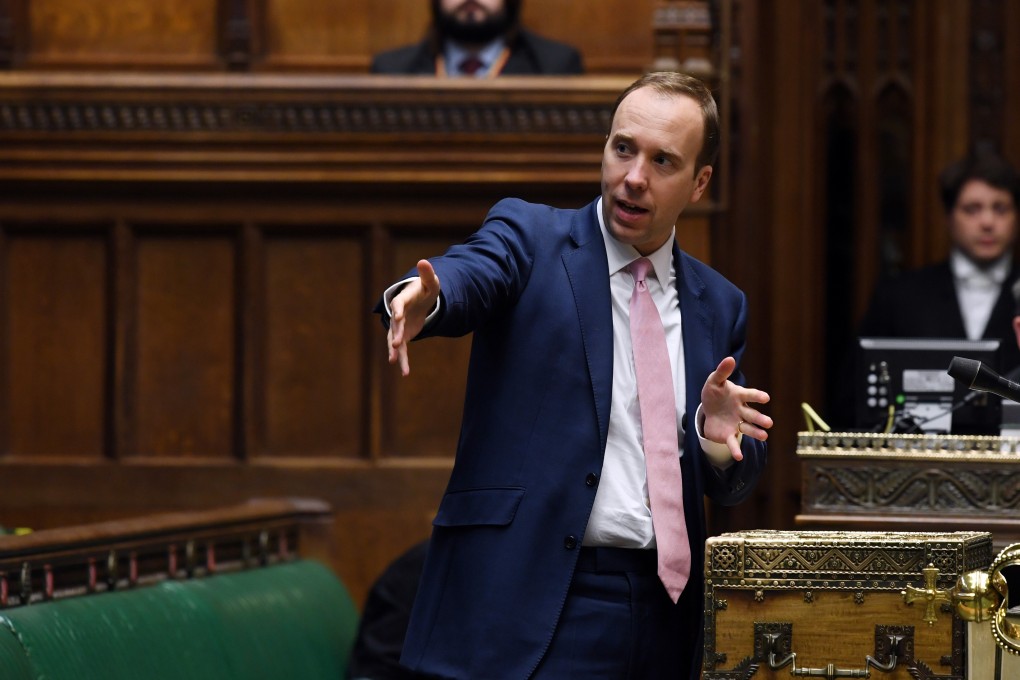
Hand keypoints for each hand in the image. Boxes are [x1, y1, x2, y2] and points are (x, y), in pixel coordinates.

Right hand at [388, 259, 440, 375]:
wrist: (420, 301)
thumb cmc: (425, 290)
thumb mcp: (430, 282)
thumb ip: (427, 274)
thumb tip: (424, 261)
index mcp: (402, 300)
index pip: (398, 304)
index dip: (397, 310)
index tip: (397, 316)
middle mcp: (397, 315)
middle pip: (395, 325)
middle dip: (395, 334)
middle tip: (396, 343)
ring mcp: (398, 327)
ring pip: (394, 340)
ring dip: (395, 350)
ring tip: (394, 361)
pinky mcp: (402, 337)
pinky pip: (402, 350)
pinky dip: (403, 360)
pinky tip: (405, 372)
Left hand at [700, 356, 771, 461]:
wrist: (708, 409)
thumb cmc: (715, 393)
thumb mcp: (714, 381)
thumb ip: (722, 372)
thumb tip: (729, 358)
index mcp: (739, 396)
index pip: (750, 395)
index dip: (757, 396)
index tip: (765, 398)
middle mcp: (741, 410)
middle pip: (752, 415)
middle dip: (760, 419)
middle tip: (769, 423)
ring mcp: (736, 423)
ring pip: (748, 429)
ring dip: (756, 433)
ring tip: (765, 436)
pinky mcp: (728, 434)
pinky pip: (733, 442)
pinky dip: (736, 449)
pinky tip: (739, 457)